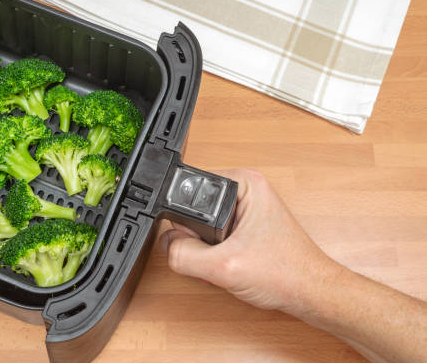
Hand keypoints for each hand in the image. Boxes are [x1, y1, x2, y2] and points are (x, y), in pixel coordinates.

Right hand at [159, 169, 341, 313]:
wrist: (309, 293)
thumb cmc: (286, 273)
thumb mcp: (222, 267)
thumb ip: (183, 253)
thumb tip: (166, 244)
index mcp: (243, 182)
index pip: (189, 190)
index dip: (185, 220)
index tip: (202, 242)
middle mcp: (245, 189)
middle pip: (193, 207)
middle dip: (196, 237)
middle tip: (216, 256)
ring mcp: (246, 206)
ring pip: (202, 223)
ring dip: (205, 247)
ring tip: (224, 261)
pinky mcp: (245, 223)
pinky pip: (214, 232)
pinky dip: (213, 252)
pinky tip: (226, 264)